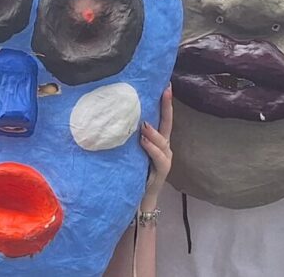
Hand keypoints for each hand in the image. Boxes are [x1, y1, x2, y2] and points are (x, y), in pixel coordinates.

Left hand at [138, 87, 174, 210]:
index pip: (162, 117)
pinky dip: (151, 148)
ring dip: (153, 132)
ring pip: (162, 141)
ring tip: (143, 124)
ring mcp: (165, 159)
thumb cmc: (133, 172)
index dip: (164, 102)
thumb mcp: (131, 150)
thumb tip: (115, 115)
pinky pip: (159, 157)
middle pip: (168, 123)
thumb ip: (130, 136)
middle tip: (164, 91)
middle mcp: (164, 147)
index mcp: (157, 140)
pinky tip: (143, 141)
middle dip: (167, 107)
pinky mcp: (162, 171)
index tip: (165, 84)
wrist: (139, 198)